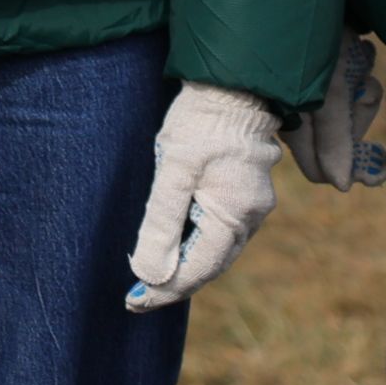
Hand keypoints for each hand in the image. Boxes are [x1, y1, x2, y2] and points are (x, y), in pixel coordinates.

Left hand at [125, 83, 281, 309]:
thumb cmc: (200, 121)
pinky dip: (195, 243)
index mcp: (234, 216)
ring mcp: (252, 204)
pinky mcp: (245, 190)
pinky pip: (219, 229)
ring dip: (184, 264)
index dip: (164, 290)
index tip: (133, 302)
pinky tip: (175, 243)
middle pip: (209, 265)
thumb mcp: (173, 169)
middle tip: (136, 296)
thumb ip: (162, 222)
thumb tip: (152, 274)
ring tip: (150, 276)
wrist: (232, 82)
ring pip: (216, 249)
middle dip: (173, 283)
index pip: (197, 271)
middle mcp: (250, 216)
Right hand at [293, 33, 385, 191]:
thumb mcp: (330, 88)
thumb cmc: (315, 35)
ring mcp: (307, 90)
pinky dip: (358, 77)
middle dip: (357, 119)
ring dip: (361, 94)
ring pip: (347, 116)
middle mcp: (295, 109)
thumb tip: (340, 186)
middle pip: (338, 143)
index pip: (318, 169)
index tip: (380, 164)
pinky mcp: (320, 72)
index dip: (349, 169)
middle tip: (364, 89)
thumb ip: (332, 140)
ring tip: (360, 60)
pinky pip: (348, 91)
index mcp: (287, 119)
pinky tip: (358, 51)